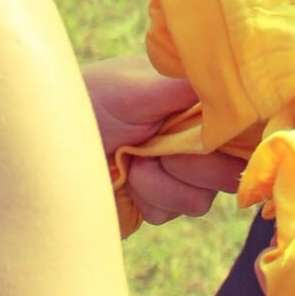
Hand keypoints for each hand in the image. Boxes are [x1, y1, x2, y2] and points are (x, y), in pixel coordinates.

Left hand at [84, 53, 243, 226]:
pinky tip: (128, 180)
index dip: (237, 138)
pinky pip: (174, 212)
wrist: (50, 146)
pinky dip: (150, 199)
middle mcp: (195, 136)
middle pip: (231, 168)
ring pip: (203, 198)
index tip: (213, 140)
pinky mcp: (159, 200)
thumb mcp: (142, 86)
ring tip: (135, 161)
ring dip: (163, 183)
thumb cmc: (93, 100)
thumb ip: (190, 87)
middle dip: (193, 164)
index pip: (244, 124)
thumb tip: (238, 83)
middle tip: (159, 148)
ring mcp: (179, 171)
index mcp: (198, 101)